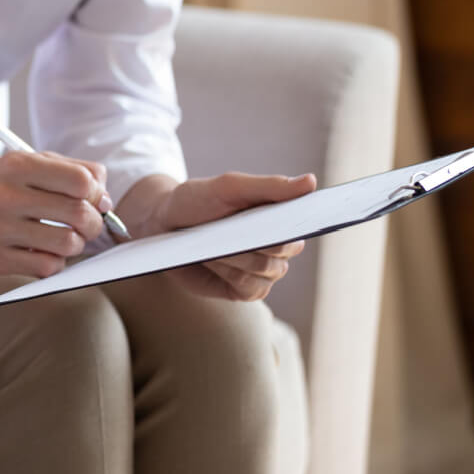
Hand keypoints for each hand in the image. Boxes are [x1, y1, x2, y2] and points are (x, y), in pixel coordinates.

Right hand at [0, 151, 111, 278]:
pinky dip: (55, 262)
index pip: (80, 181)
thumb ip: (64, 169)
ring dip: (76, 243)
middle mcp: (5, 196)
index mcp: (15, 165)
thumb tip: (103, 195)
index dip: (96, 191)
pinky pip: (47, 268)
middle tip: (89, 221)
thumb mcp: (18, 161)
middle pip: (79, 214)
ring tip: (65, 236)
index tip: (94, 197)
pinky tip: (45, 251)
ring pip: (67, 244)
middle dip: (94, 221)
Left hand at [135, 172, 317, 300]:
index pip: (302, 223)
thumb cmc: (197, 200)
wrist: (162, 225)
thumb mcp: (228, 187)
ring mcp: (263, 271)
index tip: (290, 219)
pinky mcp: (245, 291)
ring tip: (211, 243)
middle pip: (284, 249)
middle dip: (255, 239)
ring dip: (236, 256)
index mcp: (279, 216)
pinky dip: (230, 274)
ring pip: (266, 270)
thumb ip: (269, 187)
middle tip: (227, 229)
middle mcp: (278, 246)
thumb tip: (311, 182)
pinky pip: (251, 289)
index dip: (300, 222)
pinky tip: (211, 260)